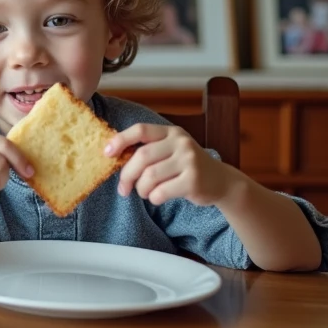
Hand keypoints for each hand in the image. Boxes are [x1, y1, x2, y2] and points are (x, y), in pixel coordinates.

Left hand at [105, 123, 230, 206]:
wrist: (221, 182)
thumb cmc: (187, 168)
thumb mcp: (171, 151)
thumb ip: (149, 151)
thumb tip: (113, 157)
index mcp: (171, 132)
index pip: (141, 130)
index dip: (120, 140)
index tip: (107, 154)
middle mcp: (181, 142)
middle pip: (142, 156)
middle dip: (127, 175)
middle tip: (123, 188)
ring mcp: (189, 160)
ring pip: (150, 176)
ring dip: (141, 189)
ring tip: (145, 193)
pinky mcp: (193, 180)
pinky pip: (161, 192)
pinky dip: (153, 198)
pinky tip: (158, 197)